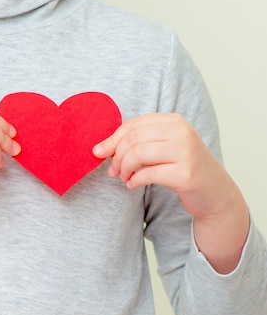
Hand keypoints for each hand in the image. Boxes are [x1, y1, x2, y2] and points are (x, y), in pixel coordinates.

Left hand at [93, 112, 230, 217]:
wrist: (215, 193)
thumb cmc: (184, 168)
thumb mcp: (164, 147)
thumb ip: (138, 142)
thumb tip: (100, 148)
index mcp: (174, 121)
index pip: (133, 125)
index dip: (112, 139)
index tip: (100, 153)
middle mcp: (181, 132)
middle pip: (132, 139)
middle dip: (116, 157)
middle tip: (113, 171)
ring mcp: (185, 152)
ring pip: (137, 155)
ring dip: (124, 169)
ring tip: (124, 177)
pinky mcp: (185, 174)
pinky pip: (147, 175)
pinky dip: (134, 181)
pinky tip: (133, 185)